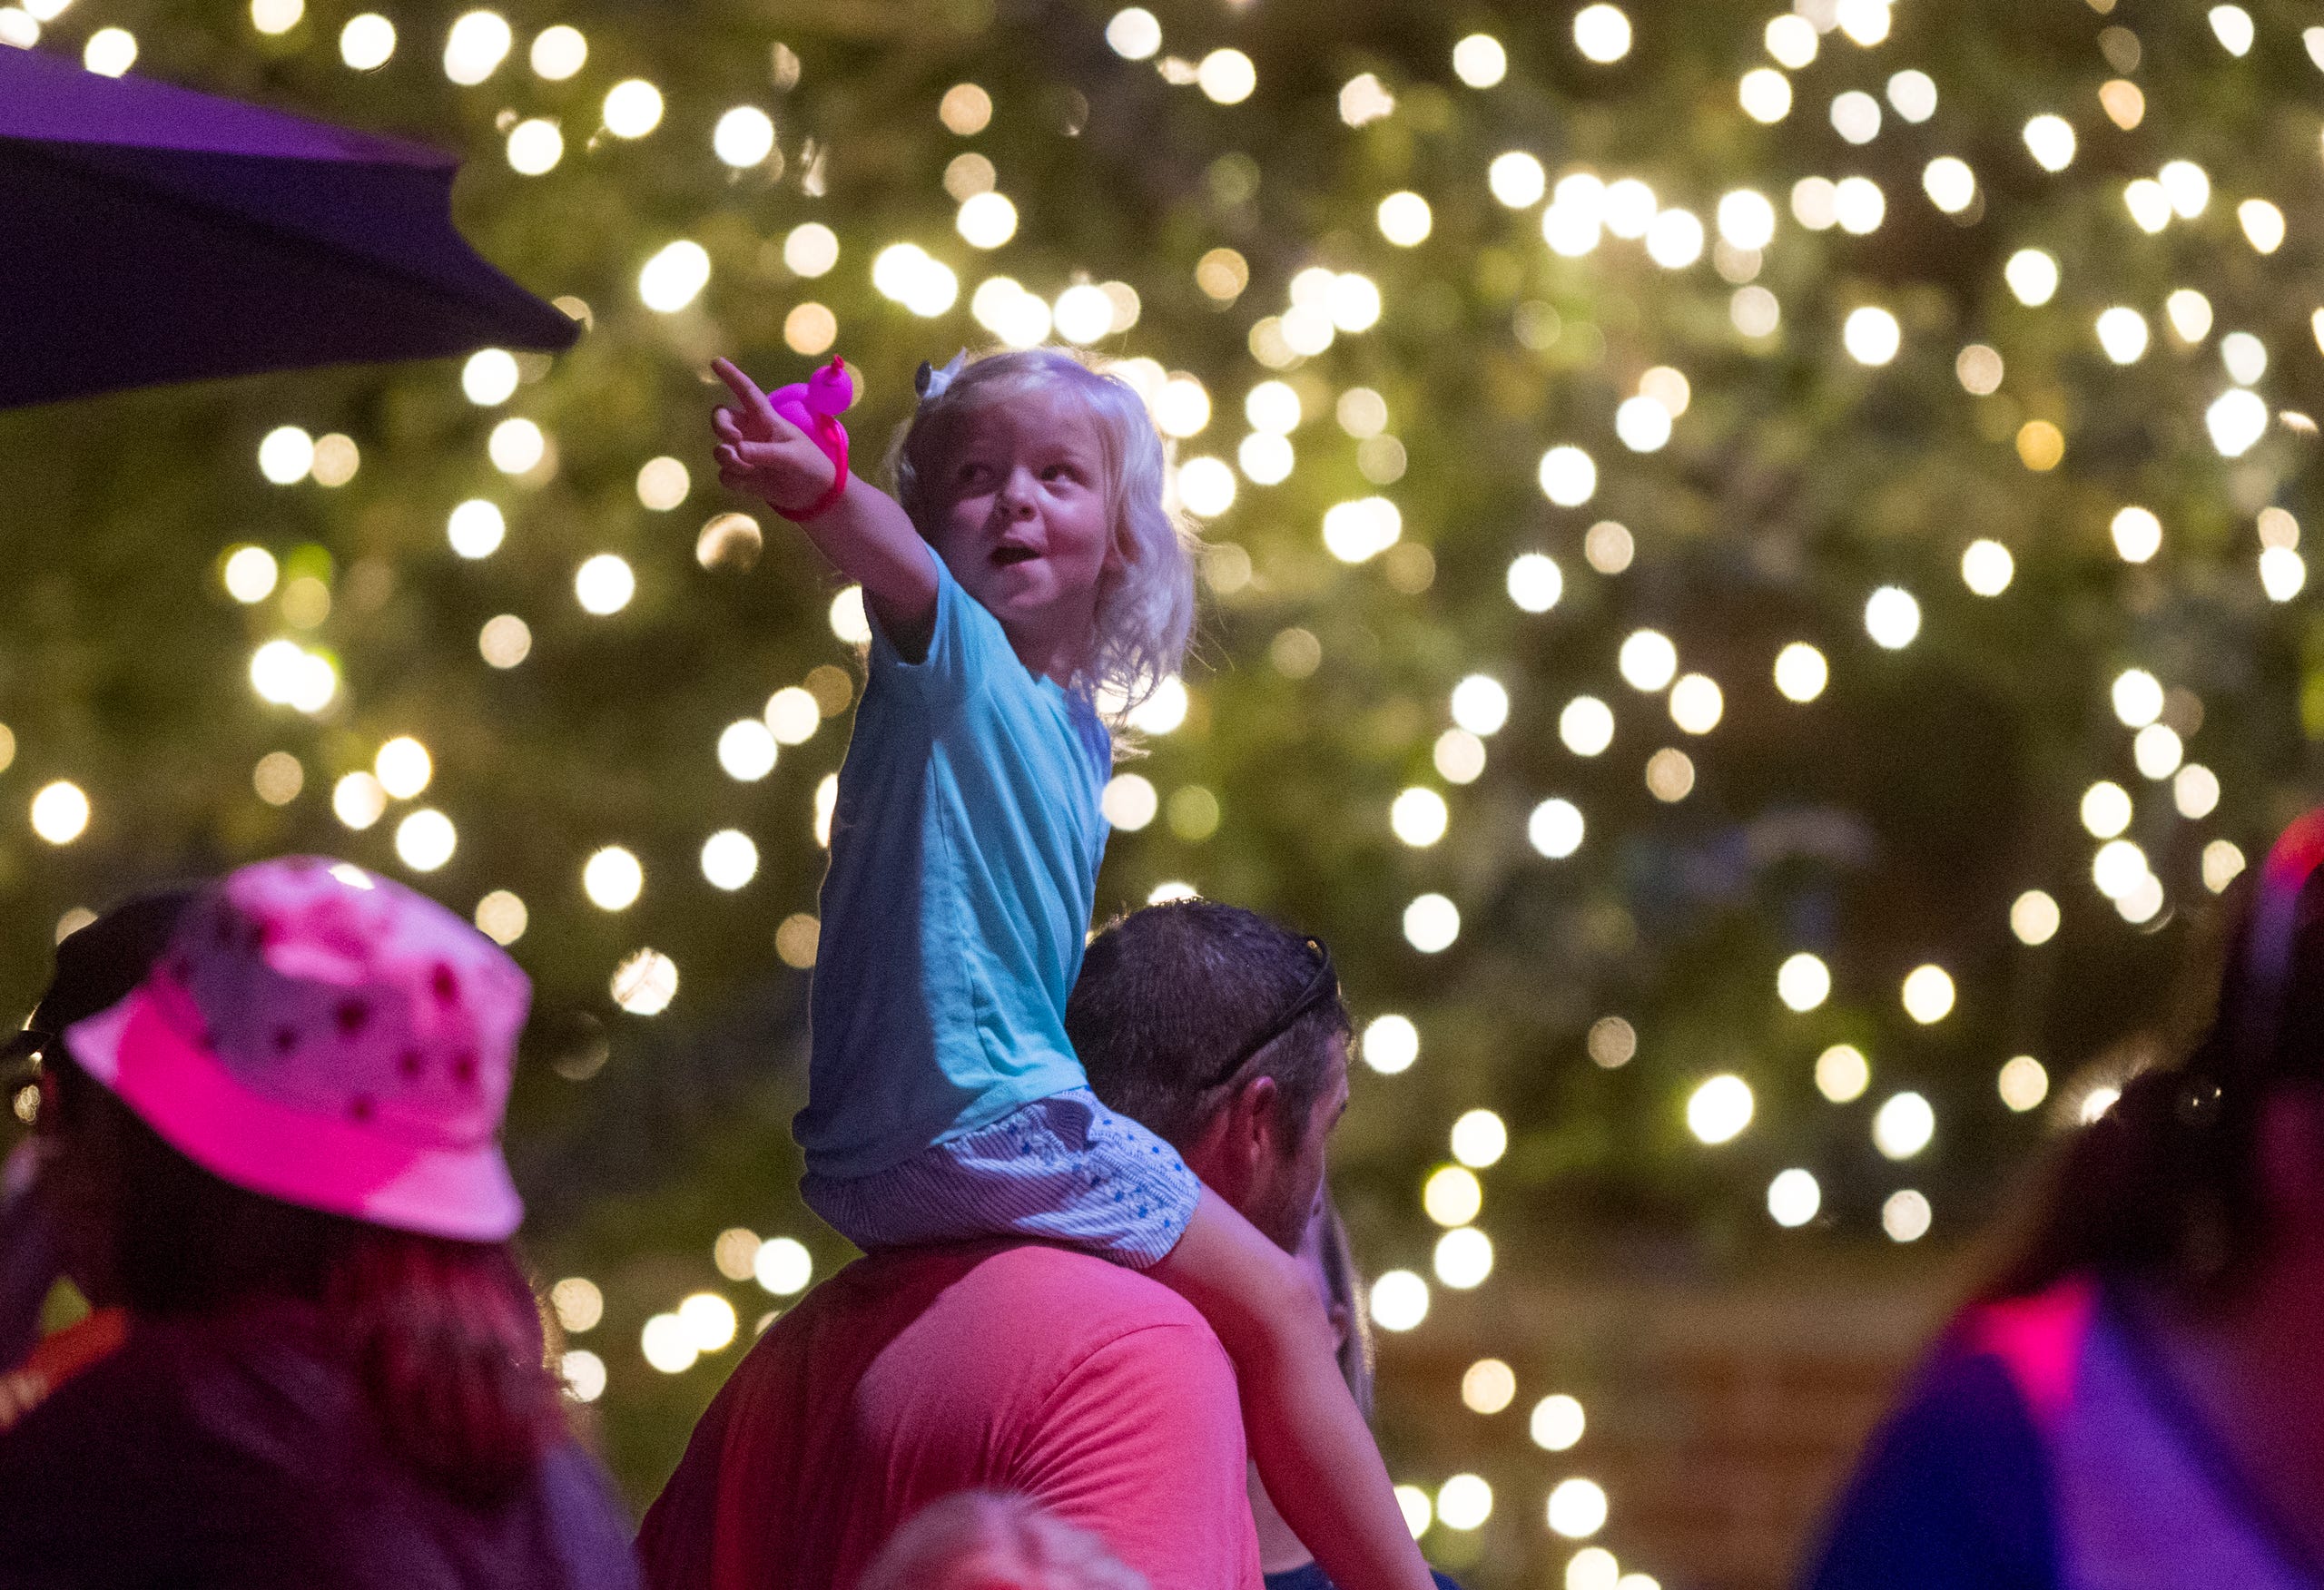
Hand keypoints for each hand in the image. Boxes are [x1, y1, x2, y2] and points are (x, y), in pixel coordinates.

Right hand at [710, 357, 837, 516]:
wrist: (814, 496)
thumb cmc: (809, 466)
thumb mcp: (792, 456)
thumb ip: (764, 452)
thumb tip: (735, 449)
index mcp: (766, 419)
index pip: (746, 393)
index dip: (732, 376)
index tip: (716, 361)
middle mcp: (751, 433)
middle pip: (721, 418)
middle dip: (720, 425)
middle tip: (733, 438)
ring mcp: (744, 454)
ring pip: (721, 450)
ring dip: (730, 460)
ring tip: (751, 470)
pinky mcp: (741, 475)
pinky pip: (724, 474)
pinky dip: (735, 480)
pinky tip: (752, 484)